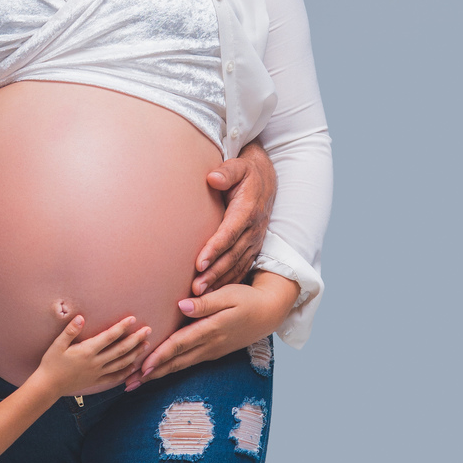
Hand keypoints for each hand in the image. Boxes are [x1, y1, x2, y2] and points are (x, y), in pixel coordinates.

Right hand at [34, 315, 151, 400]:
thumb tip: (81, 317)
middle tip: (148, 330)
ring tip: (146, 345)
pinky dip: (126, 372)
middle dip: (136, 339)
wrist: (48, 386)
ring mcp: (97, 373)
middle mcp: (95, 362)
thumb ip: (70, 331)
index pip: (109, 336)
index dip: (122, 327)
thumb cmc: (51, 363)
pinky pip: (115, 377)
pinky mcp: (96, 381)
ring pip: (121, 363)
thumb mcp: (57, 344)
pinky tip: (134, 366)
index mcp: (87, 351)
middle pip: (121, 349)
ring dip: (135, 353)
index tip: (132, 319)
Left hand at [124, 272, 297, 386]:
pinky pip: (185, 363)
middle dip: (150, 373)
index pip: (179, 345)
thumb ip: (206, 303)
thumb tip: (182, 306)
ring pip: (178, 365)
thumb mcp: (229, 295)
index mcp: (210, 330)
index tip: (141, 367)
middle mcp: (208, 345)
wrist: (269, 313)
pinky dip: (168, 369)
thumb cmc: (247, 299)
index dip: (159, 356)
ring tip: (135, 382)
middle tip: (127, 383)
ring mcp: (210, 351)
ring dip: (156, 374)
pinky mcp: (211, 352)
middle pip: (174, 362)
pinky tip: (156, 372)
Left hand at [191, 140, 275, 295]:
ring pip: (237, 265)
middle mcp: (253, 229)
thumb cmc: (246, 173)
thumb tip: (213, 177)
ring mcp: (255, 240)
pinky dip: (229, 282)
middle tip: (196, 288)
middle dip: (214, 272)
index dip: (215, 248)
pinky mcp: (253, 248)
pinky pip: (241, 268)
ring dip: (219, 282)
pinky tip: (214, 295)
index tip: (199, 262)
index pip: (229, 233)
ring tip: (200, 296)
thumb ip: (226, 172)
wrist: (266, 180)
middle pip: (232, 255)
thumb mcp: (239, 166)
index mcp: (247, 210)